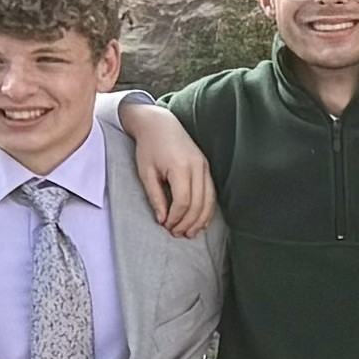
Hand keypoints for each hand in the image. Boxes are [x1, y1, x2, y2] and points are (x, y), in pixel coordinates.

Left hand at [116, 91, 215, 236]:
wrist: (160, 124)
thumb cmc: (150, 147)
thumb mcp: (146, 173)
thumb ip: (155, 197)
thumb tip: (163, 219)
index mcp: (180, 167)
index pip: (183, 201)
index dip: (176, 218)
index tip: (166, 226)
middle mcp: (197, 167)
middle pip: (199, 204)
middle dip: (188, 223)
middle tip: (176, 234)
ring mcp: (205, 166)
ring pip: (209, 201)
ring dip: (200, 220)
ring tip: (189, 233)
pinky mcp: (207, 167)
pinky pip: (212, 194)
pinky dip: (208, 210)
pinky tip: (201, 222)